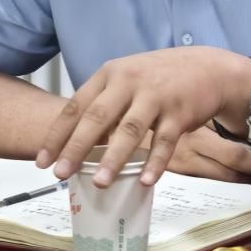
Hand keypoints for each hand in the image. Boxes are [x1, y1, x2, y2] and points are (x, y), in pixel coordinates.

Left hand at [35, 46, 250, 187]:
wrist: (207, 67)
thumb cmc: (159, 78)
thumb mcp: (126, 80)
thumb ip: (102, 105)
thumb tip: (73, 142)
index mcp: (110, 74)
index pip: (76, 106)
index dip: (58, 135)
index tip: (43, 160)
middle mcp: (129, 81)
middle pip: (98, 117)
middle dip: (76, 148)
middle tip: (60, 174)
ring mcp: (156, 95)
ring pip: (130, 130)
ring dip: (113, 159)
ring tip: (99, 183)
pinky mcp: (181, 111)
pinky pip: (165, 141)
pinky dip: (155, 162)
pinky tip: (145, 181)